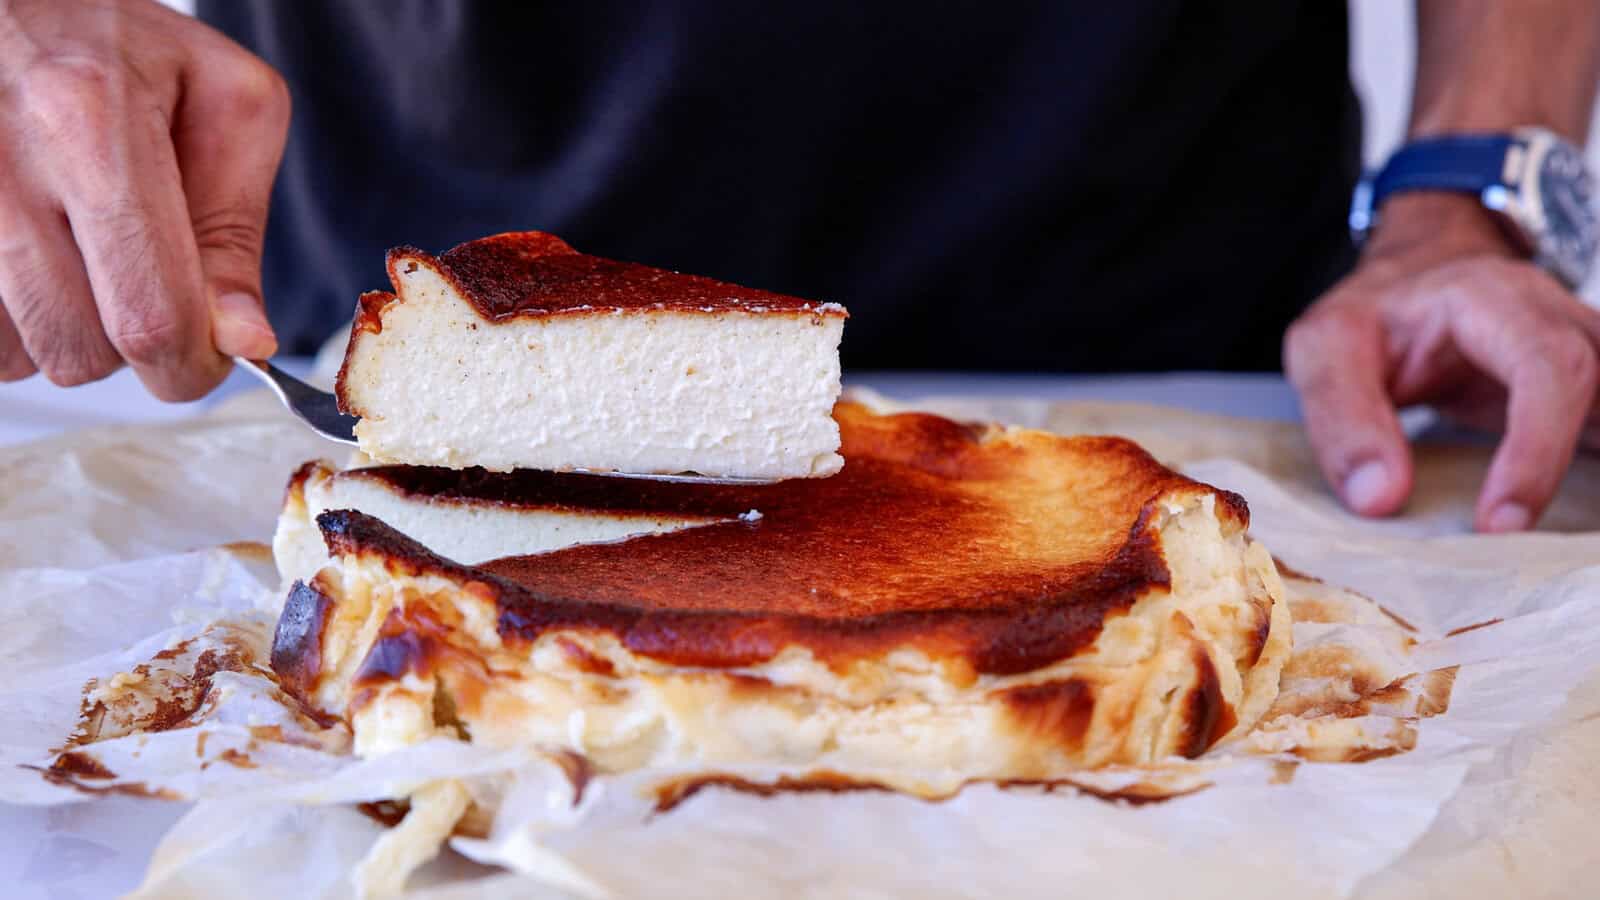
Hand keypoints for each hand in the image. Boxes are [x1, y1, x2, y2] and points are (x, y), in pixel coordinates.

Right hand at [0, 0, 287, 398]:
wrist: (16, 7)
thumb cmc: (117, 45)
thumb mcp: (223, 103)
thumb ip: (236, 230)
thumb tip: (242, 341)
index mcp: (88, 119)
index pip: (150, 315)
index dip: (191, 365)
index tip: (207, 357)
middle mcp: (0, 160)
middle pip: (81, 350)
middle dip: (132, 348)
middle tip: (147, 284)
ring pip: (22, 356)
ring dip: (69, 332)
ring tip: (82, 251)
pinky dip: (18, 324)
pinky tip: (36, 262)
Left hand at [1285, 193, 1599, 531]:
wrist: (1409, 289)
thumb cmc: (1371, 319)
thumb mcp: (1326, 349)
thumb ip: (1344, 420)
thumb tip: (1379, 498)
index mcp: (1494, 300)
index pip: (1550, 369)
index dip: (1537, 450)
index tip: (1499, 524)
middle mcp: (1558, 321)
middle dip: (1579, 471)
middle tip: (1526, 543)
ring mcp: (1584, 357)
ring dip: (1592, 471)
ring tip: (1561, 541)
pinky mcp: (1586, 397)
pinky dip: (1590, 479)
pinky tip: (1567, 526)